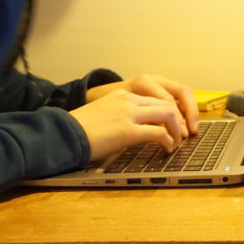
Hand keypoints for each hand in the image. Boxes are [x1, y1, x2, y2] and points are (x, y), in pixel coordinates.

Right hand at [69, 88, 186, 161]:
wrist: (62, 134)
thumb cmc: (78, 130)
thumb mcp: (102, 115)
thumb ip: (120, 117)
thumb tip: (134, 132)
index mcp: (122, 95)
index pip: (156, 98)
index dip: (169, 112)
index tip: (173, 125)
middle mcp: (128, 100)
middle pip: (167, 103)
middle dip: (180, 118)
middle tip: (182, 134)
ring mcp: (129, 113)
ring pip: (168, 114)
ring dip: (177, 129)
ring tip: (177, 142)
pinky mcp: (128, 130)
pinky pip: (159, 133)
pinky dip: (168, 141)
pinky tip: (167, 149)